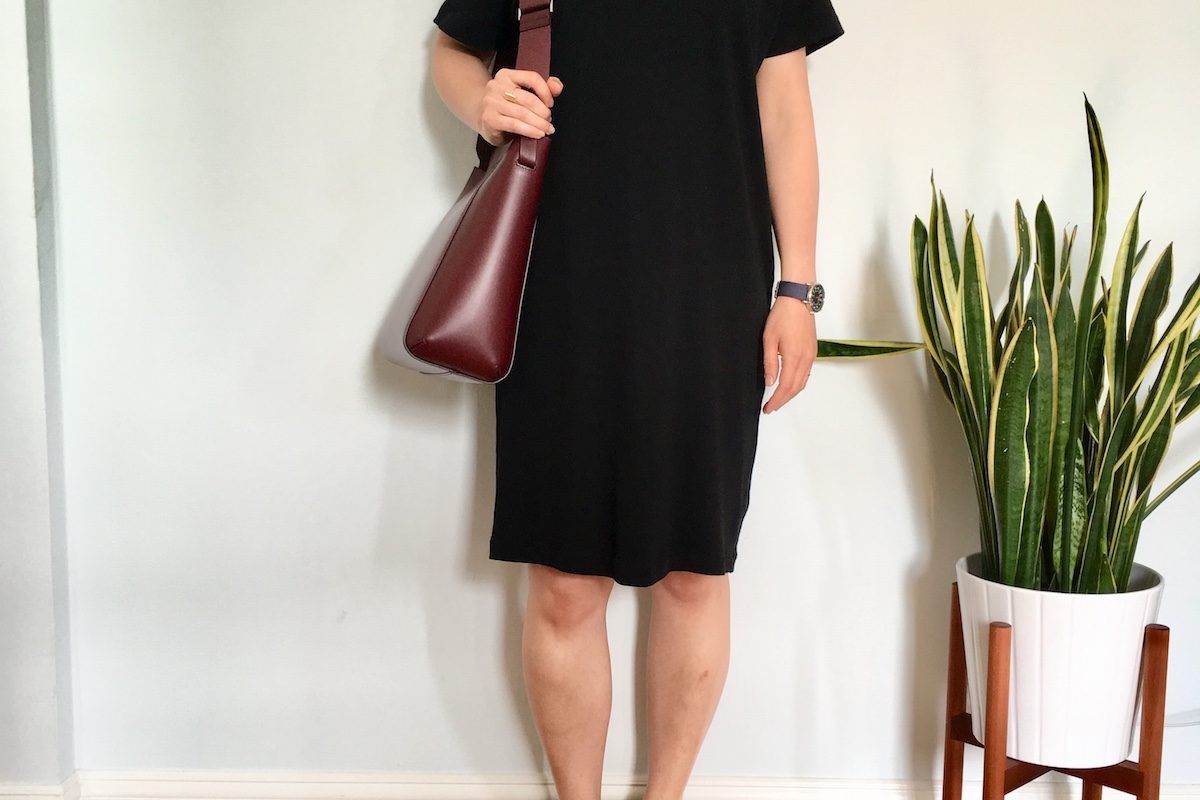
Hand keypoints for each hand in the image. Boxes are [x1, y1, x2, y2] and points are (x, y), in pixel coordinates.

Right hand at [478, 68, 563, 144]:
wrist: (483, 117)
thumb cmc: (507, 105)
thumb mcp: (523, 92)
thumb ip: (543, 87)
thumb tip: (557, 87)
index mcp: (506, 75)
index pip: (532, 78)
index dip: (546, 92)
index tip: (550, 104)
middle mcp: (496, 86)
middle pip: (528, 99)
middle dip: (543, 112)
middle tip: (549, 120)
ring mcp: (491, 103)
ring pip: (522, 114)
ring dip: (539, 124)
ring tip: (547, 129)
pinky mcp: (490, 119)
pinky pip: (515, 125)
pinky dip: (530, 131)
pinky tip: (538, 134)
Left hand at [762, 297, 815, 413]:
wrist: (798, 300)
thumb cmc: (782, 316)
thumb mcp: (769, 340)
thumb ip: (770, 363)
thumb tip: (770, 382)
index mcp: (794, 357)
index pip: (785, 387)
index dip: (776, 400)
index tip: (767, 408)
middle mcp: (806, 359)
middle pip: (795, 388)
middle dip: (783, 401)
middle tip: (771, 407)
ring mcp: (811, 356)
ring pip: (802, 383)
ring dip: (791, 394)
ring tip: (779, 400)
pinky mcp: (813, 351)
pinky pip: (807, 374)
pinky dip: (798, 384)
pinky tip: (790, 385)